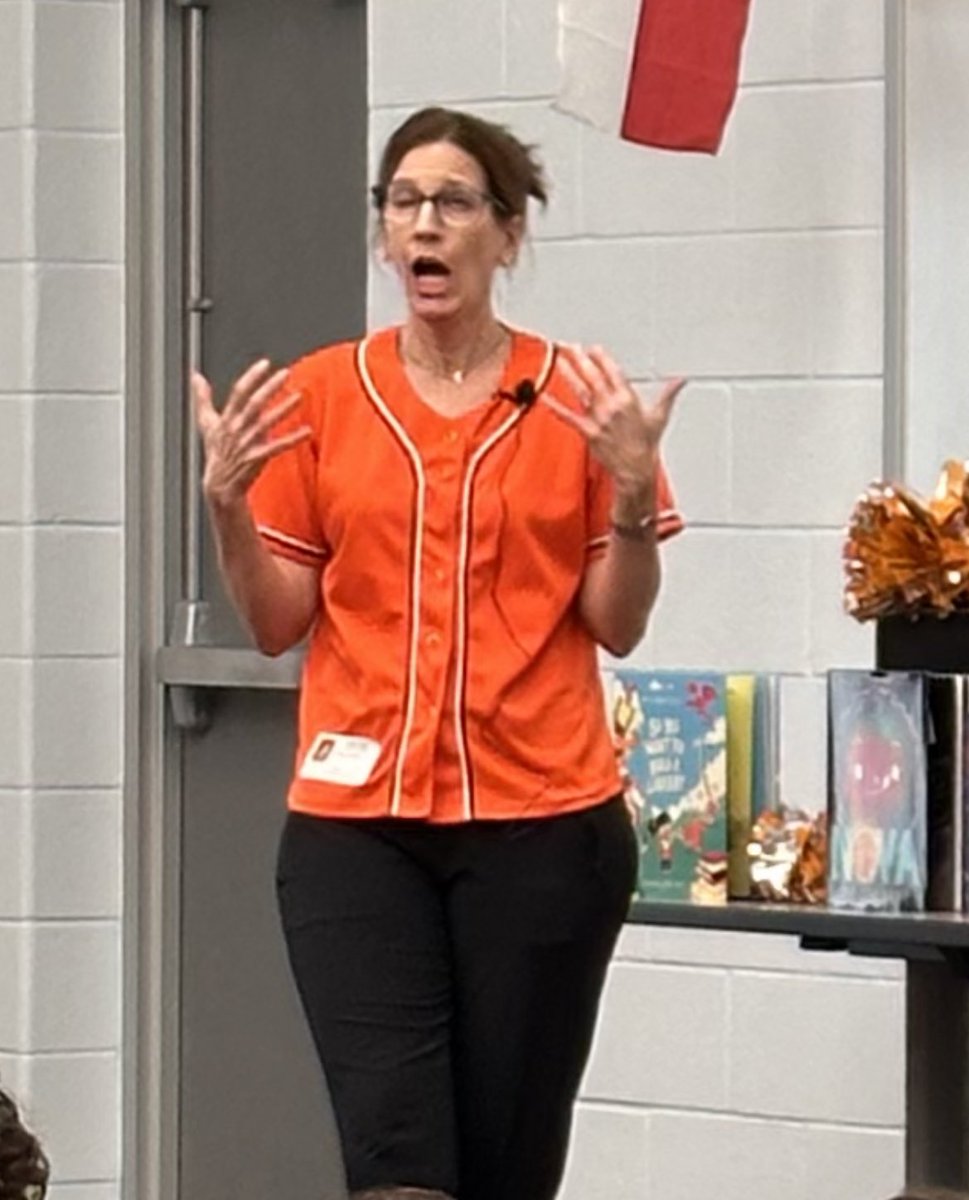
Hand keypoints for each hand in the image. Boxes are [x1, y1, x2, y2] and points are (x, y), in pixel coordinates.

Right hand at [192, 358, 311, 510]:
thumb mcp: (207, 423)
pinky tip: (307, 430)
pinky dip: (293, 439)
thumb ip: (203, 398)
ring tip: (299, 396)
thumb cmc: (216, 452)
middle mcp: (236, 429)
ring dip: (284, 409)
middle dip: (269, 387)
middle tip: (286, 373)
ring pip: (267, 423)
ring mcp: (247, 444)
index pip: (238, 393)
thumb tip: (195, 376)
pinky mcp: (257, 458)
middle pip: (254, 404)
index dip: (251, 377)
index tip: (265, 364)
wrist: (219, 485)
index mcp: (226, 418)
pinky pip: (277, 447)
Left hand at [542, 344, 685, 504]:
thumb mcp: (659, 416)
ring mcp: (598, 419)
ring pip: (580, 391)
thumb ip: (668, 395)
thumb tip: (680, 381)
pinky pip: (568, 416)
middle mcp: (612, 406)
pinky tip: (544, 397)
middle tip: (573, 347)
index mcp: (628, 400)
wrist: (636, 469)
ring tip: (561, 359)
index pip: (613, 372)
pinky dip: (555, 406)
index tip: (594, 348)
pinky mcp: (588, 431)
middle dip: (582, 360)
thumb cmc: (647, 445)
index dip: (602, 358)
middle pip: (593, 377)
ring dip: (569, 374)